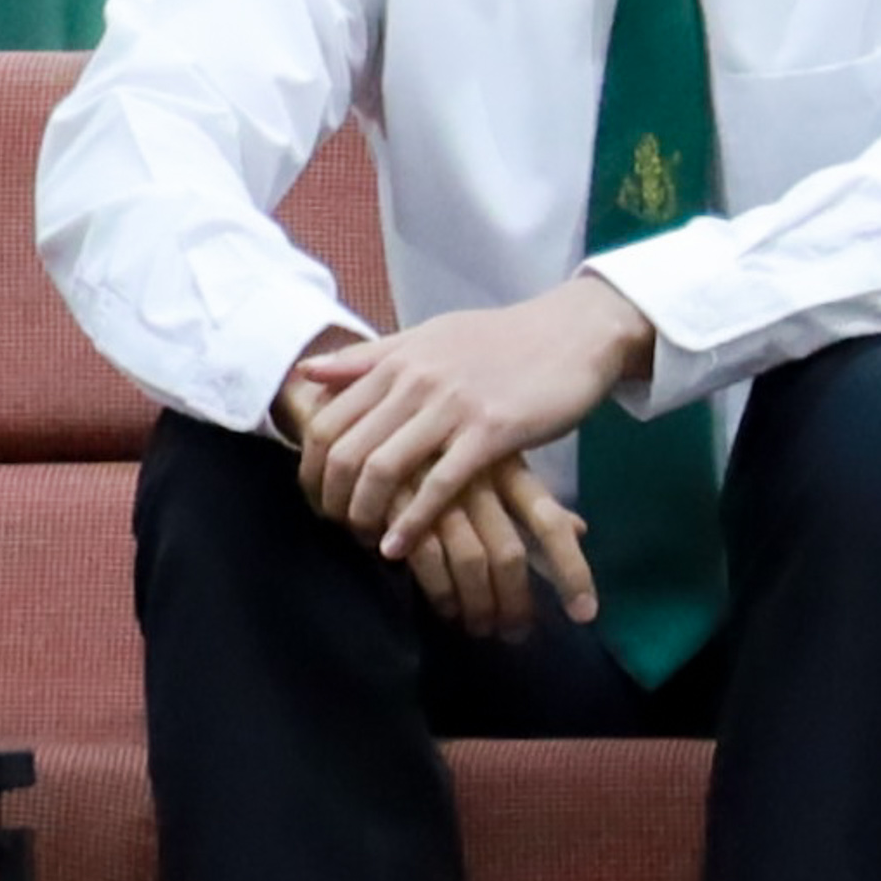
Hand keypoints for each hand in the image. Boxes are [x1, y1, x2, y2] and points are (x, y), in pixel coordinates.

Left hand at [286, 280, 656, 558]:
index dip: (311, 466)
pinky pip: (440, 485)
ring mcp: (452, 406)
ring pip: (384, 467)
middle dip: (332, 496)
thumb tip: (307, 371)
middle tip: (335, 525)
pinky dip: (411, 522)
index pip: (328, 419)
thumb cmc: (499, 340)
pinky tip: (397, 547)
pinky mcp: (491, 431)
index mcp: (396, 361)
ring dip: (365, 513)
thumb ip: (369, 358)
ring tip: (363, 538)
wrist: (573, 332)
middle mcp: (415, 381)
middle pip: (346, 449)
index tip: (316, 495)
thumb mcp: (429, 337)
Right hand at [396, 455, 600, 641]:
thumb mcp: (489, 457)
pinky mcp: (400, 503)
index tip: (584, 614)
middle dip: (516, 602)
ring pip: (471, 562)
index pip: (549, 522)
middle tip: (515, 635)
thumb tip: (580, 529)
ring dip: (478, 605)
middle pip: (510, 553)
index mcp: (507, 466)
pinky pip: (428, 560)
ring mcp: (439, 491)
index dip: (571, 570)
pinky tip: (444, 609)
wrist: (360, 410)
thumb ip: (531, 498)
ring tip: (480, 629)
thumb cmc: (434, 439)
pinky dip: (439, 591)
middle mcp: (480, 478)